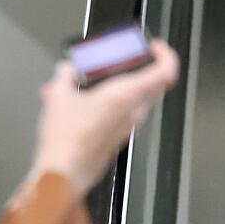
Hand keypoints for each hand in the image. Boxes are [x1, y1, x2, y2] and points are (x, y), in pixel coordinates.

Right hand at [30, 41, 180, 194]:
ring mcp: (128, 128)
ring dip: (123, 87)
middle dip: (143, 69)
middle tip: (126, 60)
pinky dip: (111, 104)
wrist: (61, 176)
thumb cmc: (66, 141)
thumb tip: (66, 69)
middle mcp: (133, 113)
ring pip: (139, 100)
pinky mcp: (118, 139)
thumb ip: (64, 77)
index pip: (165, 73)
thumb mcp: (58, 98)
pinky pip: (124, 115)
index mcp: (125, 96)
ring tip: (91, 82)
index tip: (156, 48)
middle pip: (154, 85)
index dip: (166, 55)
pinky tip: (83, 103)